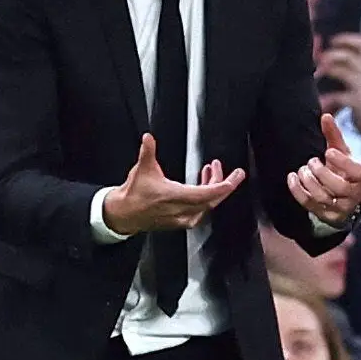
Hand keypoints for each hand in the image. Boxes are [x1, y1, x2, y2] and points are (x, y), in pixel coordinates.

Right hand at [102, 134, 244, 235]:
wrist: (124, 214)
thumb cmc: (134, 194)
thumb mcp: (142, 170)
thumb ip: (147, 151)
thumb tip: (148, 138)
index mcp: (174, 197)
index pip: (206, 194)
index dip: (222, 186)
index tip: (235, 178)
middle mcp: (181, 210)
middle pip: (212, 200)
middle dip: (225, 185)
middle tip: (236, 174)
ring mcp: (182, 218)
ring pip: (207, 205)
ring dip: (214, 189)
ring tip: (211, 172)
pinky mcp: (181, 221)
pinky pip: (201, 210)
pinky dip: (206, 197)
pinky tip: (203, 187)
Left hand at [287, 115, 360, 226]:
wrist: (343, 199)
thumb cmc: (342, 171)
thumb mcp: (341, 153)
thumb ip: (334, 135)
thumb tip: (325, 115)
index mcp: (359, 177)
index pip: (357, 172)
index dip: (342, 162)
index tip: (328, 152)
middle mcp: (352, 195)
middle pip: (338, 187)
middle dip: (321, 172)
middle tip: (312, 161)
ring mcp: (338, 208)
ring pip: (322, 197)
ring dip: (308, 181)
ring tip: (302, 169)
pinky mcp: (324, 215)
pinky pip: (309, 205)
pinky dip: (297, 191)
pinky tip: (292, 178)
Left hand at [316, 34, 360, 115]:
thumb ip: (347, 66)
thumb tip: (322, 52)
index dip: (347, 39)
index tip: (332, 40)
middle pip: (349, 56)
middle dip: (330, 55)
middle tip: (318, 60)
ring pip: (343, 73)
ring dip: (326, 71)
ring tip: (315, 76)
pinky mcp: (359, 102)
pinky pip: (339, 96)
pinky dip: (328, 98)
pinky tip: (321, 101)